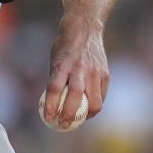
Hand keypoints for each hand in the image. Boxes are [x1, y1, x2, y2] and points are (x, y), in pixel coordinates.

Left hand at [42, 14, 109, 128]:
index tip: (47, 118)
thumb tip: (50, 103)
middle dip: (68, 116)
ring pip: (94, 103)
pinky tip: (87, 108)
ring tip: (78, 119)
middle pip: (74, 98)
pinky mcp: (105, 75)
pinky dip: (94, 106)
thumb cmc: (65, 46)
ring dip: (85, 116)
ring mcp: (95, 72)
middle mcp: (79, 69)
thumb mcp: (55, 59)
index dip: (50, 106)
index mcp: (62, 64)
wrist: (85, 28)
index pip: (54, 89)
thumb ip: (55, 79)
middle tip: (62, 124)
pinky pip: (102, 97)